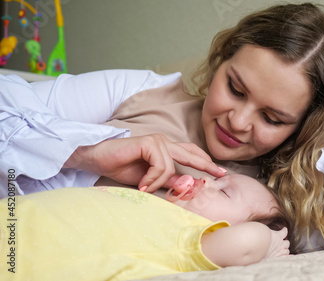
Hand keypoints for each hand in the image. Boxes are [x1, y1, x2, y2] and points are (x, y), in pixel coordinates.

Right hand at [65, 134, 224, 190]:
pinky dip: (152, 178)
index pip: (191, 153)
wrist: (97, 159)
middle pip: (191, 154)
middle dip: (206, 165)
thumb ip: (168, 180)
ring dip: (158, 182)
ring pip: (171, 167)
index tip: (220, 172)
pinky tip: (141, 183)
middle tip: (220, 174)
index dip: (205, 162)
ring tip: (144, 187)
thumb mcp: (150, 179)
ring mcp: (157, 141)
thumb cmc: (121, 166)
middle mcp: (164, 142)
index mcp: (166, 149)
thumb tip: (188, 185)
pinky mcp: (149, 142)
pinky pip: (160, 166)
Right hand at [264, 227, 289, 258]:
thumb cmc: (261, 235)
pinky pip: (285, 257)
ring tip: (284, 251)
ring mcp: (280, 251)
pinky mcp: (277, 257)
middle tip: (283, 243)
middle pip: (287, 243)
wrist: (260, 243)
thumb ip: (266, 229)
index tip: (284, 229)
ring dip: (286, 251)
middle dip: (285, 243)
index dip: (284, 230)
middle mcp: (280, 243)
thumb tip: (262, 225)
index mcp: (278, 235)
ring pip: (287, 251)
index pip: (284, 232)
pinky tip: (289, 257)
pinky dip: (288, 257)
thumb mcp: (264, 230)